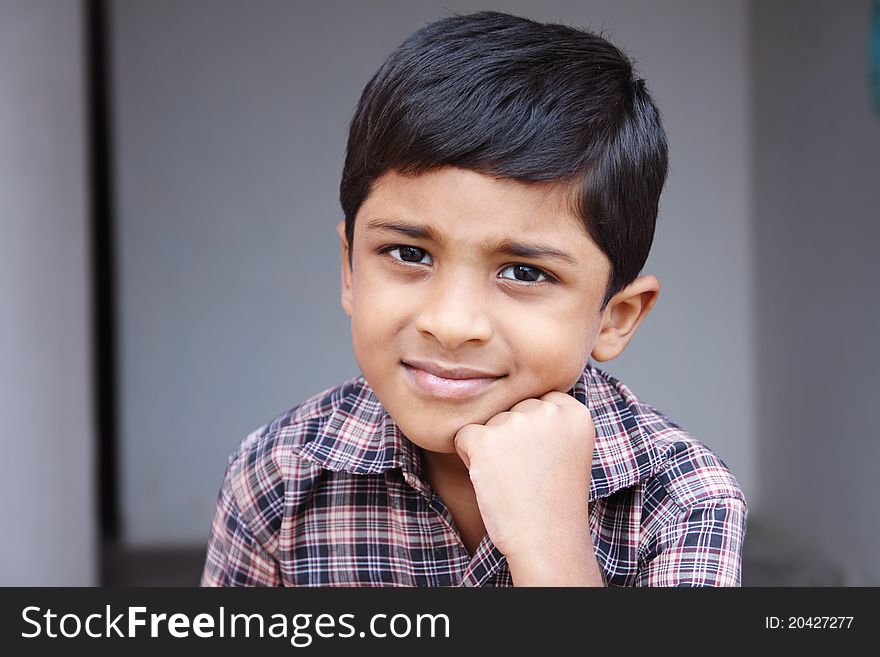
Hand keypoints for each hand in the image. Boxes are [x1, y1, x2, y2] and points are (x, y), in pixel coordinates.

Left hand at [453, 391, 601, 584]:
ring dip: (492, 448)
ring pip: (488, 423)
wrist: (546, 540)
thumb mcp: (569, 448)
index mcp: (574, 411)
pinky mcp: (484, 439)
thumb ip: (551, 417)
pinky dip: (470, 457)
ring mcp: (515, 422)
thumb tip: (513, 393)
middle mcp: (547, 410)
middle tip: (529, 473)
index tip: (546, 461)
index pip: (539, 402)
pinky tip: (493, 479)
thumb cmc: (554, 499)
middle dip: (512, 438)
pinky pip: (464, 436)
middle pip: (512, 410)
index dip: (536, 434)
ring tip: (514, 478)